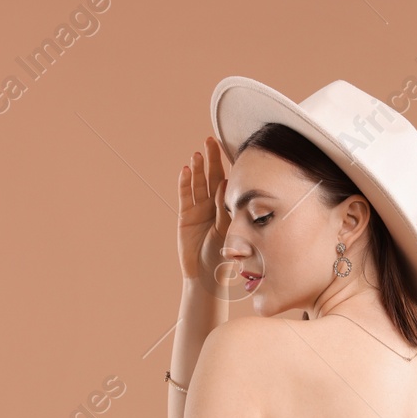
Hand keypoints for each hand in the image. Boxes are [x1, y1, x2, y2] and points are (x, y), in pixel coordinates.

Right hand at [177, 135, 230, 283]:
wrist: (206, 277)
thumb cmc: (224, 258)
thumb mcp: (229, 233)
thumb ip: (226, 210)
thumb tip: (226, 187)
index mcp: (229, 209)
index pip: (229, 184)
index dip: (229, 168)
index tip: (231, 152)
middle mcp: (214, 206)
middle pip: (213, 177)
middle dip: (212, 159)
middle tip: (211, 140)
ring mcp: (199, 210)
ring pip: (198, 184)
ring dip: (198, 168)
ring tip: (197, 153)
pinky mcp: (185, 216)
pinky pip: (185, 196)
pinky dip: (185, 183)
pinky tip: (186, 170)